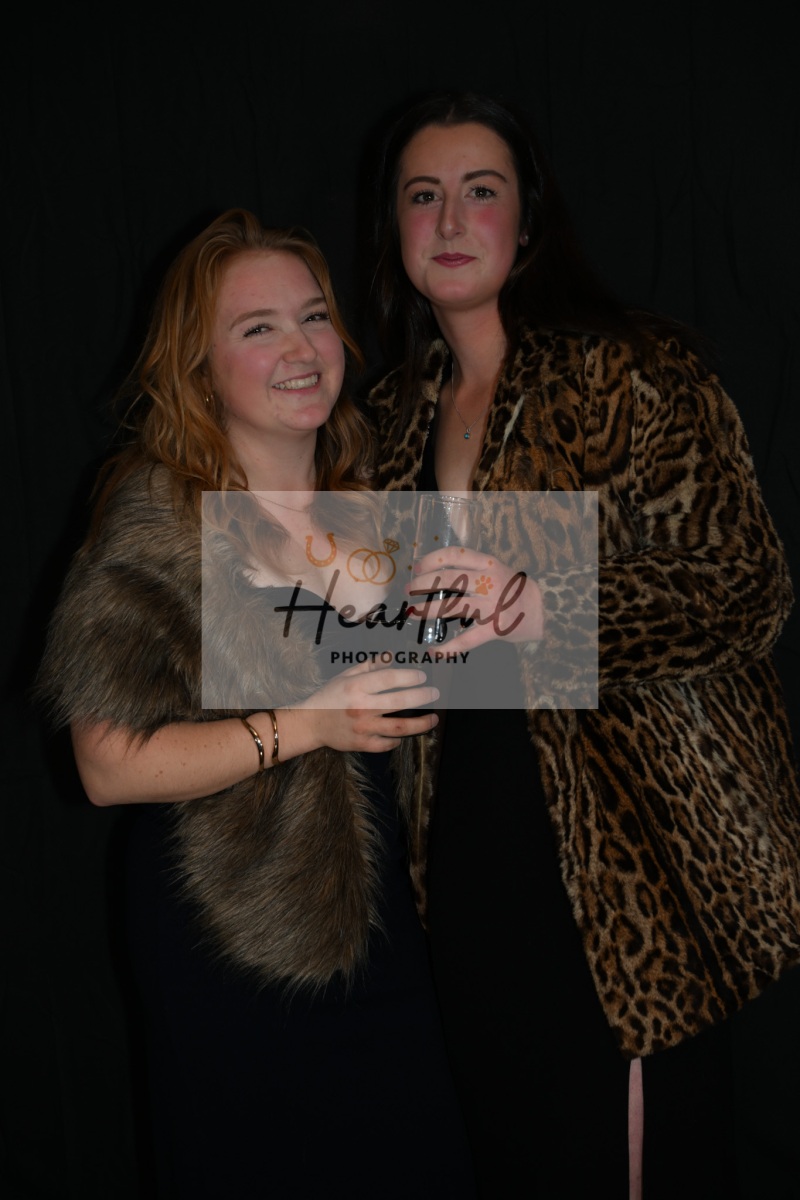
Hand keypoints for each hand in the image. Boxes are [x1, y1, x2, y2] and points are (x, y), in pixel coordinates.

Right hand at [300, 662, 438, 752]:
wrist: (311, 723)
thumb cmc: (330, 696)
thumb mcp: (346, 675)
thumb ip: (369, 666)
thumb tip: (391, 656)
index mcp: (357, 686)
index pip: (390, 678)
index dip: (410, 677)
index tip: (423, 677)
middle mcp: (362, 706)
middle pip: (400, 701)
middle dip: (422, 697)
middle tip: (435, 694)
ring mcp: (363, 727)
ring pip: (399, 727)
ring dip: (421, 724)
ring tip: (434, 718)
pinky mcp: (362, 744)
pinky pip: (387, 743)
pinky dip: (398, 739)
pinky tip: (406, 734)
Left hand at [406, 547, 543, 652]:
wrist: (543, 610)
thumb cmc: (513, 589)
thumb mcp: (495, 570)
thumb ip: (472, 569)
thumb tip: (435, 573)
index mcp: (488, 564)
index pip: (455, 555)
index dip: (432, 560)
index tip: (417, 568)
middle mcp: (488, 582)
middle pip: (448, 579)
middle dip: (422, 584)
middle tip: (408, 591)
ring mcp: (491, 606)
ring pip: (452, 607)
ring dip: (427, 610)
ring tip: (411, 613)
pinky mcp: (494, 629)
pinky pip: (467, 640)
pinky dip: (448, 648)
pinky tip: (433, 651)